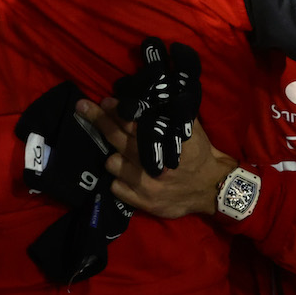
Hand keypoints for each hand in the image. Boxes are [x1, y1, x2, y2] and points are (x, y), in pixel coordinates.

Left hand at [79, 99, 235, 218]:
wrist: (213, 189)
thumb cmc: (199, 154)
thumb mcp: (189, 129)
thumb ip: (170, 112)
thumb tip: (152, 91)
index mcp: (162, 141)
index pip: (131, 121)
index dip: (115, 110)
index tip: (104, 101)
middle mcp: (150, 162)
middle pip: (115, 137)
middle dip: (97, 119)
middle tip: (82, 107)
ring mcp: (144, 184)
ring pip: (111, 163)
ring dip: (114, 156)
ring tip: (122, 154)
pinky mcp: (143, 202)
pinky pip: (115, 187)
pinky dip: (118, 180)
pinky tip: (127, 175)